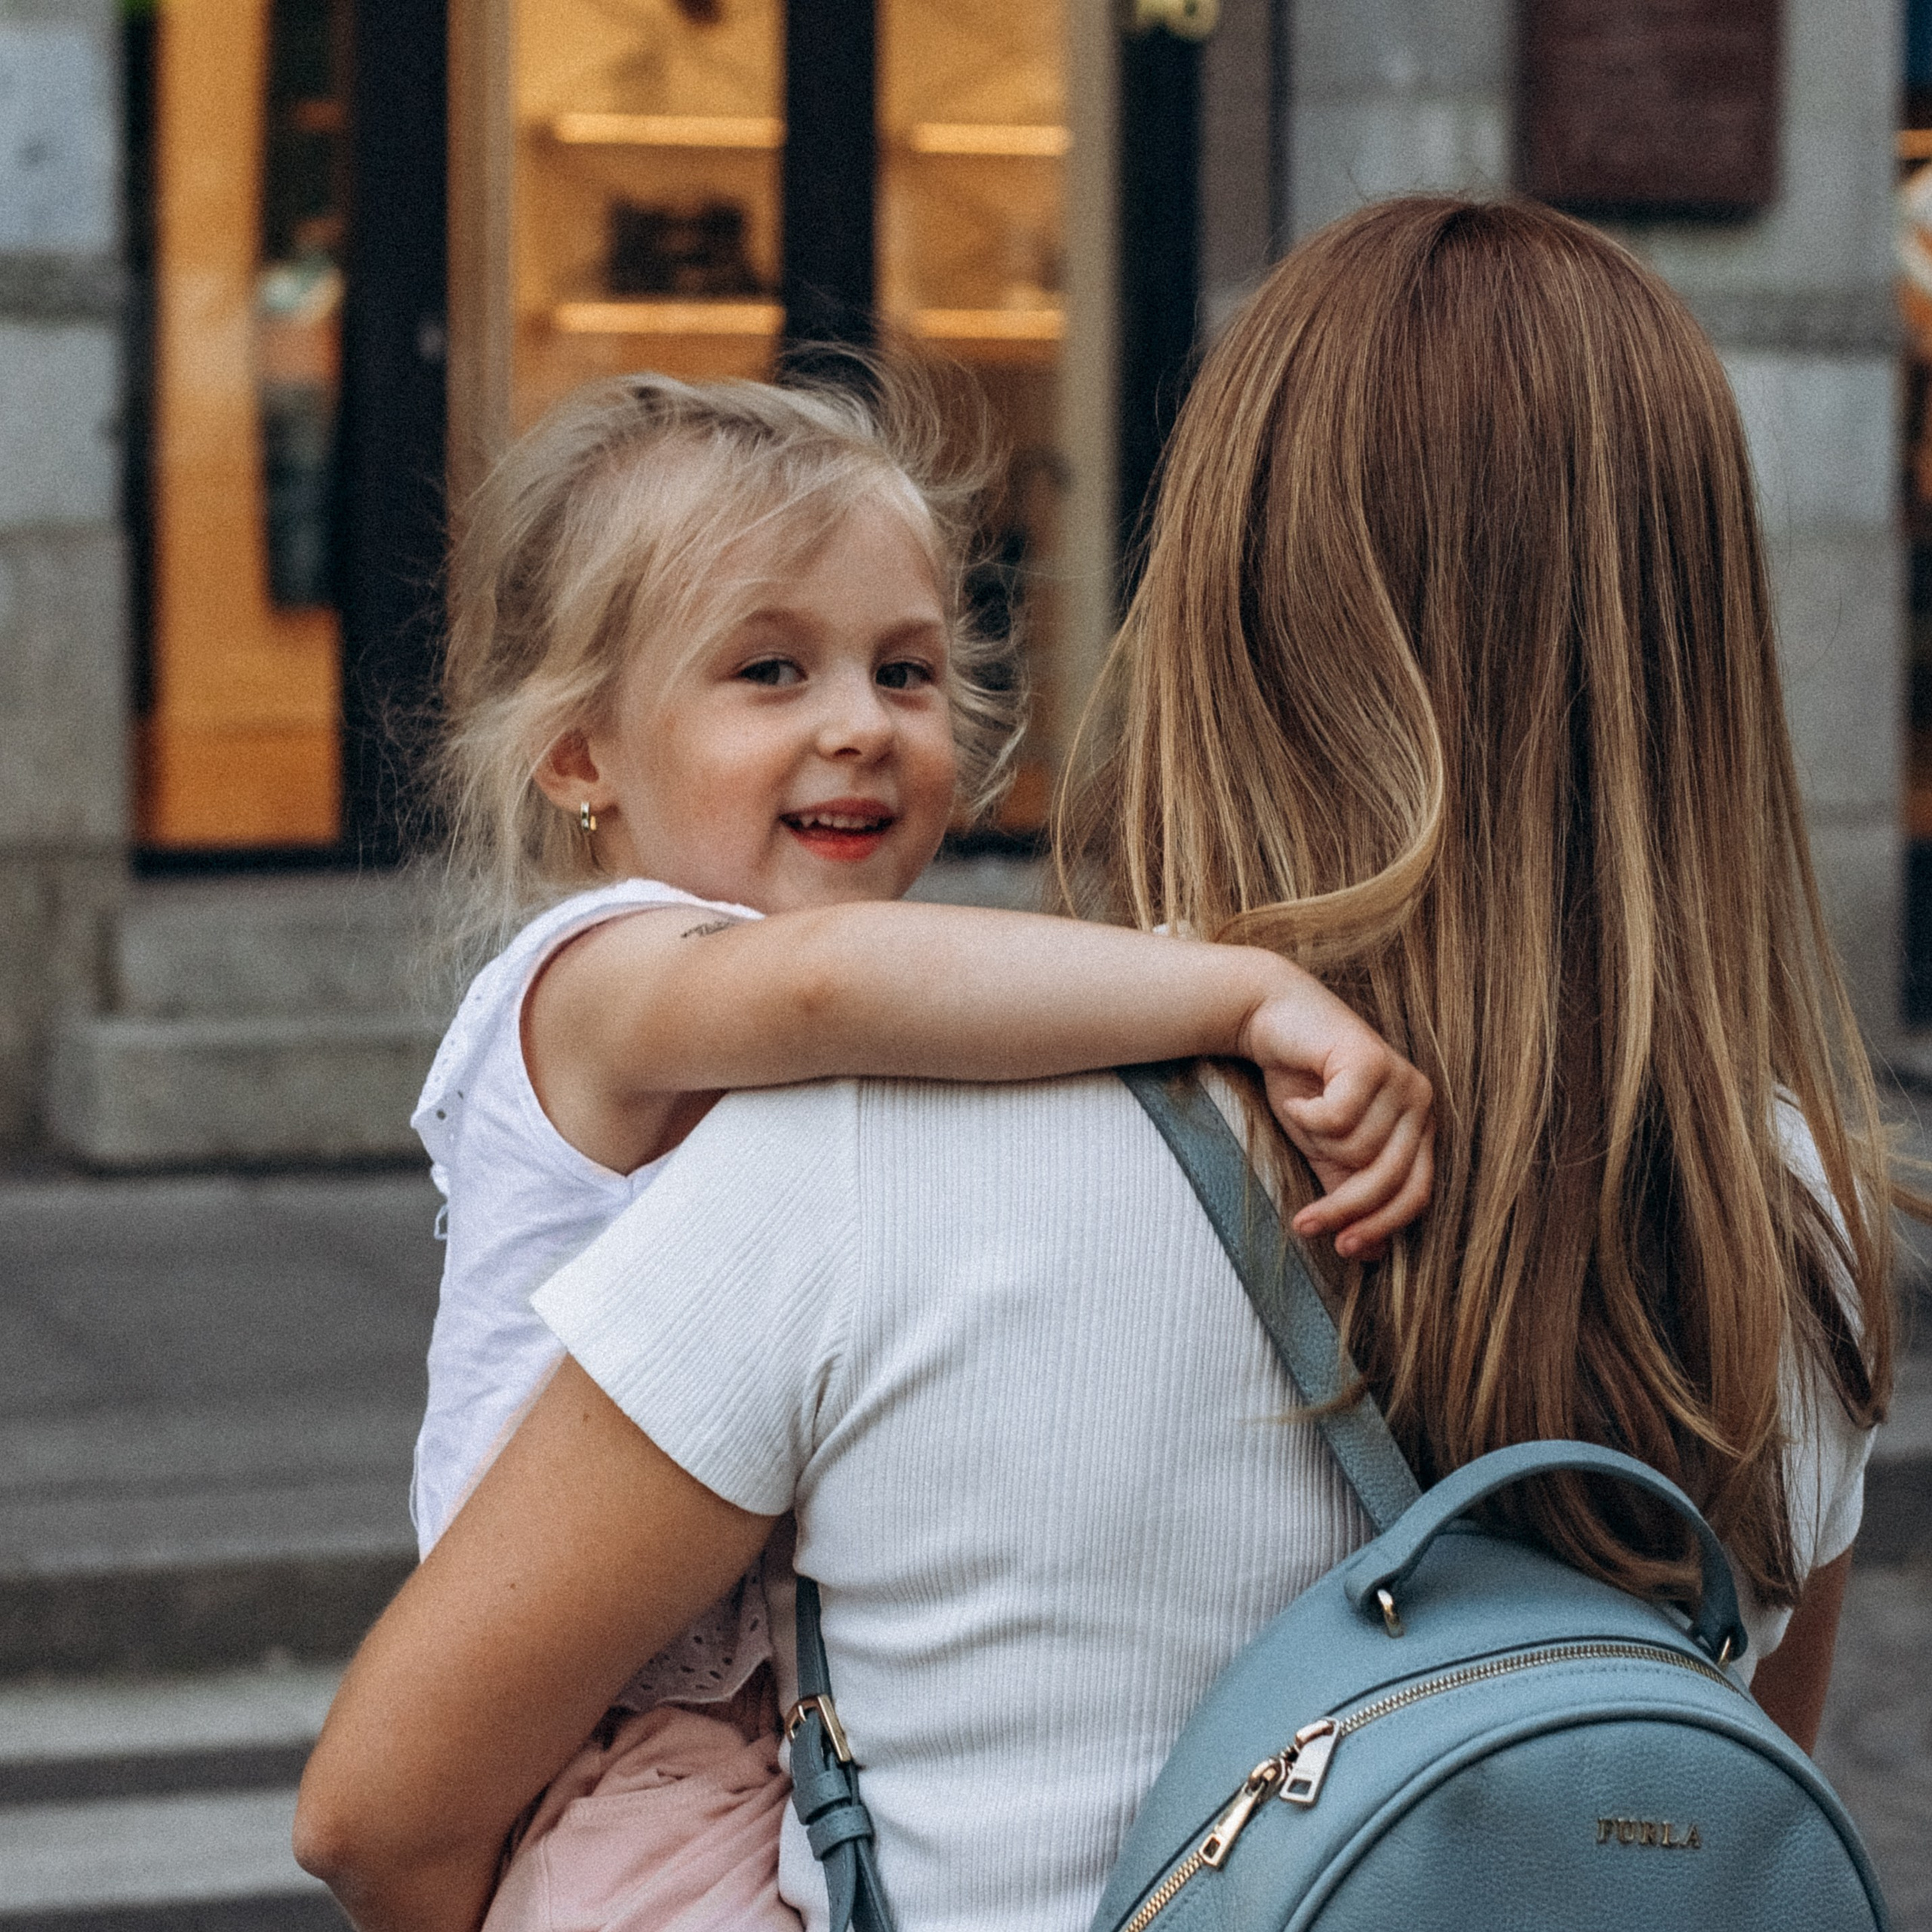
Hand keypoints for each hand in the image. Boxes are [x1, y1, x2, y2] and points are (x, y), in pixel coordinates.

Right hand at [1236, 972, 1433, 1260]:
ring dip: (1316, 1142)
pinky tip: (1297, 1097)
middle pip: (1389, 1179)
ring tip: (1300, 1113)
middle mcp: (1420, 1102)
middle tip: (1302, 1224)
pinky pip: (1339, 1117)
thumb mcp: (1325, 1152)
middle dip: (1343, 1208)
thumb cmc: (1301, 1084)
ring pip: (1359, 1149)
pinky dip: (1307, 1115)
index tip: (1343, 1249)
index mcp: (1418, 1127)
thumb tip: (1373, 1256)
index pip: (1416, 1194)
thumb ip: (1348, 1194)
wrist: (1271, 1019)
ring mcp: (1401, 1077)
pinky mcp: (1372, 1058)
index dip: (1381, 1226)